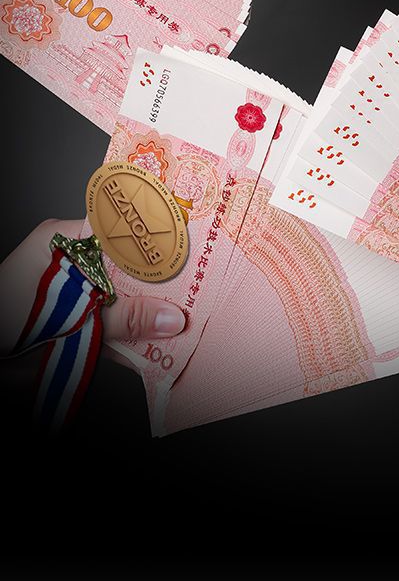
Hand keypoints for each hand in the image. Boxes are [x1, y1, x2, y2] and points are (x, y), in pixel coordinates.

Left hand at [0, 218, 185, 358]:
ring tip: (189, 319)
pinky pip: (113, 334)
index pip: (118, 230)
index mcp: (63, 242)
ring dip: (149, 316)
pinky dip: (133, 344)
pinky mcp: (77, 333)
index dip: (151, 238)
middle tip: (198, 285)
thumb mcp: (69, 313)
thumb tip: (172, 318)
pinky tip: (162, 350)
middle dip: (157, 283)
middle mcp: (72, 268)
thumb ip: (121, 317)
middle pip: (126, 270)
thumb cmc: (4, 320)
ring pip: (122, 304)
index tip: (186, 245)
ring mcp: (76, 301)